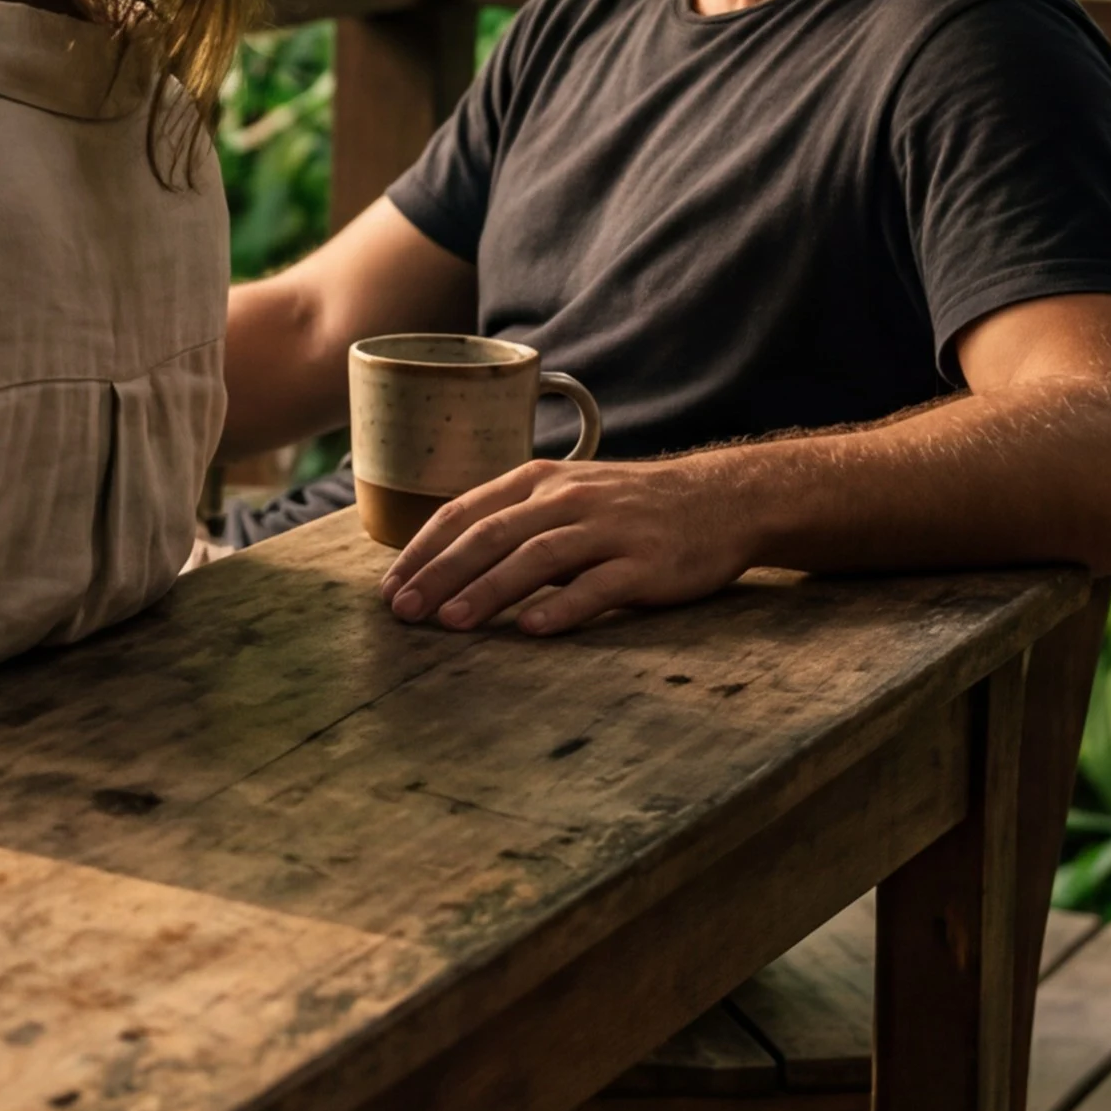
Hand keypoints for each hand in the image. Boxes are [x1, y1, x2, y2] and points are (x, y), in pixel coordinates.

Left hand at [384, 456, 757, 636]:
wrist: (721, 499)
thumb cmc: (630, 507)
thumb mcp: (566, 496)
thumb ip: (514, 520)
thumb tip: (447, 561)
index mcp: (539, 480)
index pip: (465, 512)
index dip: (423, 550)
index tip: (390, 588)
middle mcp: (568, 498)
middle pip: (491, 534)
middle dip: (441, 573)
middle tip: (404, 611)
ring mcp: (609, 528)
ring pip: (537, 557)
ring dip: (489, 590)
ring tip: (451, 622)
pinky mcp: (647, 563)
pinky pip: (600, 586)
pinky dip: (563, 607)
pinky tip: (532, 630)